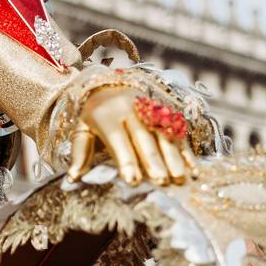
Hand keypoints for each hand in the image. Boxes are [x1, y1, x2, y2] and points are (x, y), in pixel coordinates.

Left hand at [68, 87, 196, 185]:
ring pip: (164, 135)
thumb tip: (72, 179)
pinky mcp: (165, 112)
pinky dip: (185, 151)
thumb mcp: (82, 129)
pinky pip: (177, 132)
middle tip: (162, 182)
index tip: (134, 181)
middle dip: (154, 161)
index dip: (127, 161)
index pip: (118, 141)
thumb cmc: (93, 115)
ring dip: (173, 157)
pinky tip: (192, 168)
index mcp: (107, 116)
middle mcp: (131, 110)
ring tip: (180, 178)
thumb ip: (80, 154)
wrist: (109, 83)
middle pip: (144, 138)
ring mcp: (151, 109)